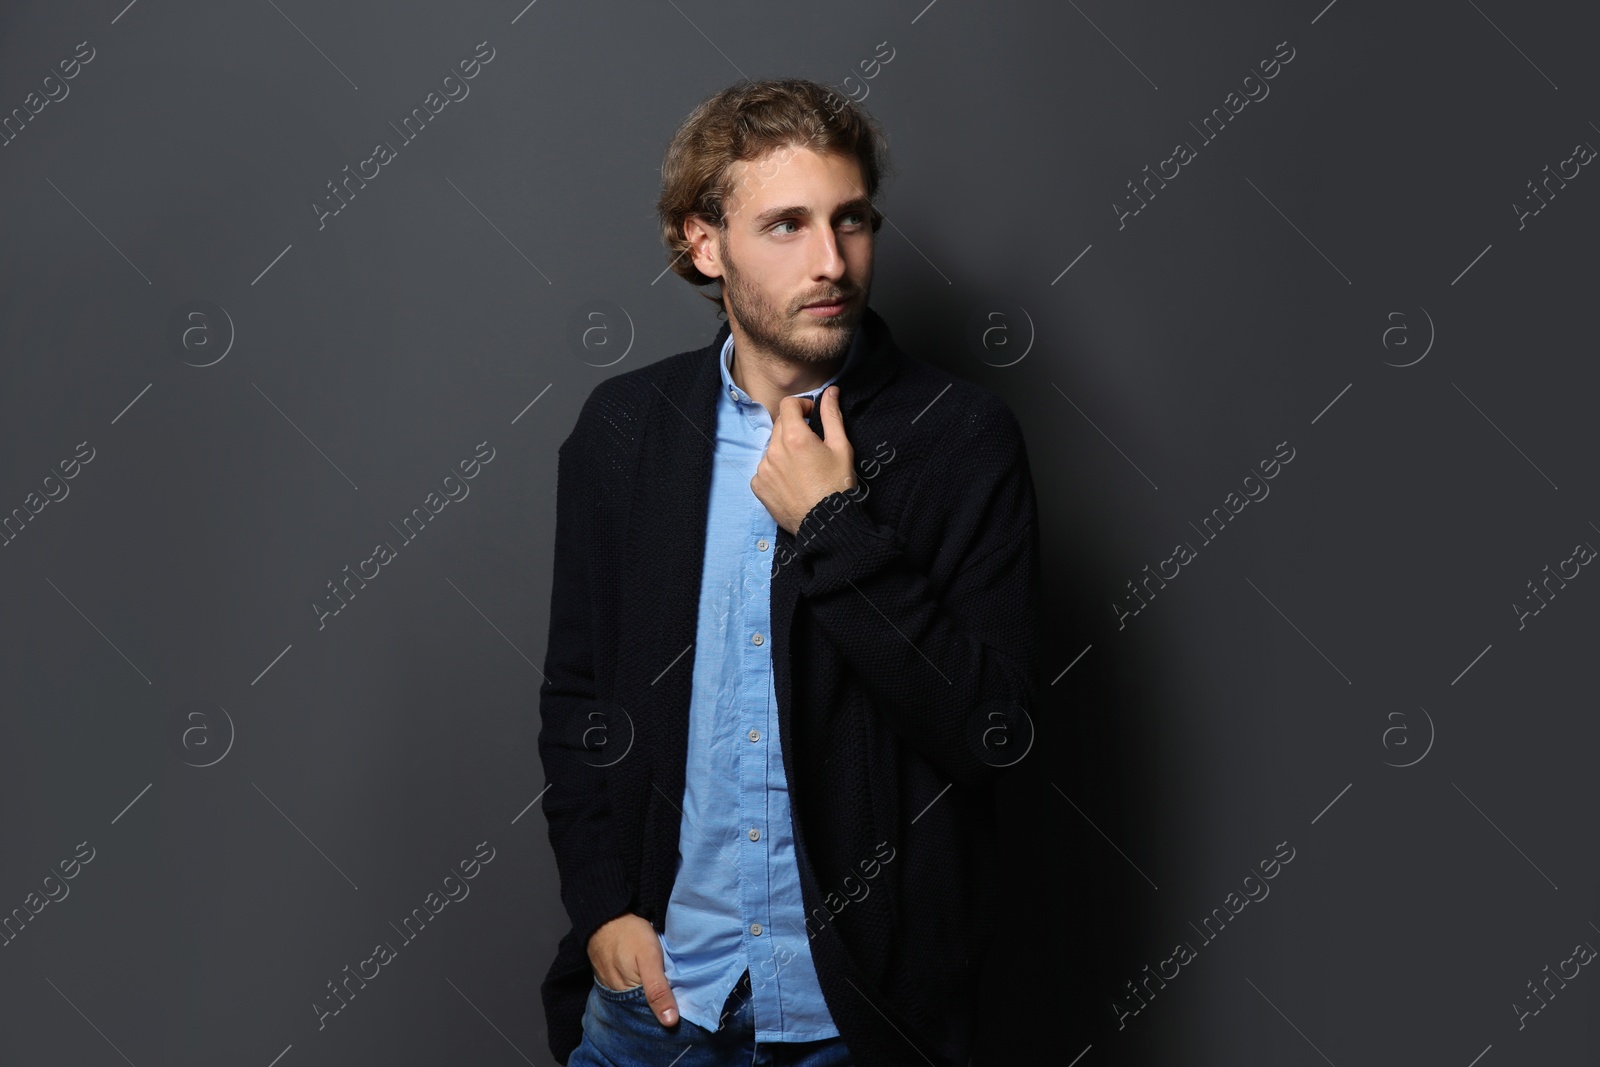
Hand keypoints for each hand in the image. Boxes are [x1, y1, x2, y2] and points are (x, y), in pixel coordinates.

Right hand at [588, 913, 678, 1026]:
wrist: (605, 917)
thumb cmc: (629, 934)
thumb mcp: (650, 958)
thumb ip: (658, 989)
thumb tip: (670, 1022)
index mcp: (627, 997)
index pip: (651, 1016)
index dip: (667, 1012)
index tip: (683, 1007)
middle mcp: (617, 999)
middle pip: (643, 1009)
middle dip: (660, 1005)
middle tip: (677, 992)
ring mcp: (612, 989)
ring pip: (636, 1001)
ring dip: (650, 997)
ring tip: (665, 985)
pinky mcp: (610, 980)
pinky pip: (628, 991)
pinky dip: (639, 988)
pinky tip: (649, 979)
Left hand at [752, 385, 855, 535]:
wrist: (825, 524)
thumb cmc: (837, 486)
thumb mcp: (841, 448)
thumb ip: (833, 416)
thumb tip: (831, 392)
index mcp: (795, 437)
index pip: (788, 404)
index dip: (803, 405)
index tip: (812, 415)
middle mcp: (774, 450)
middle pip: (780, 424)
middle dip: (795, 426)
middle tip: (812, 443)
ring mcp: (763, 469)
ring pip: (772, 446)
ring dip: (785, 449)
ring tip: (803, 467)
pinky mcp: (758, 485)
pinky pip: (765, 468)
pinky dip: (776, 469)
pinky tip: (792, 481)